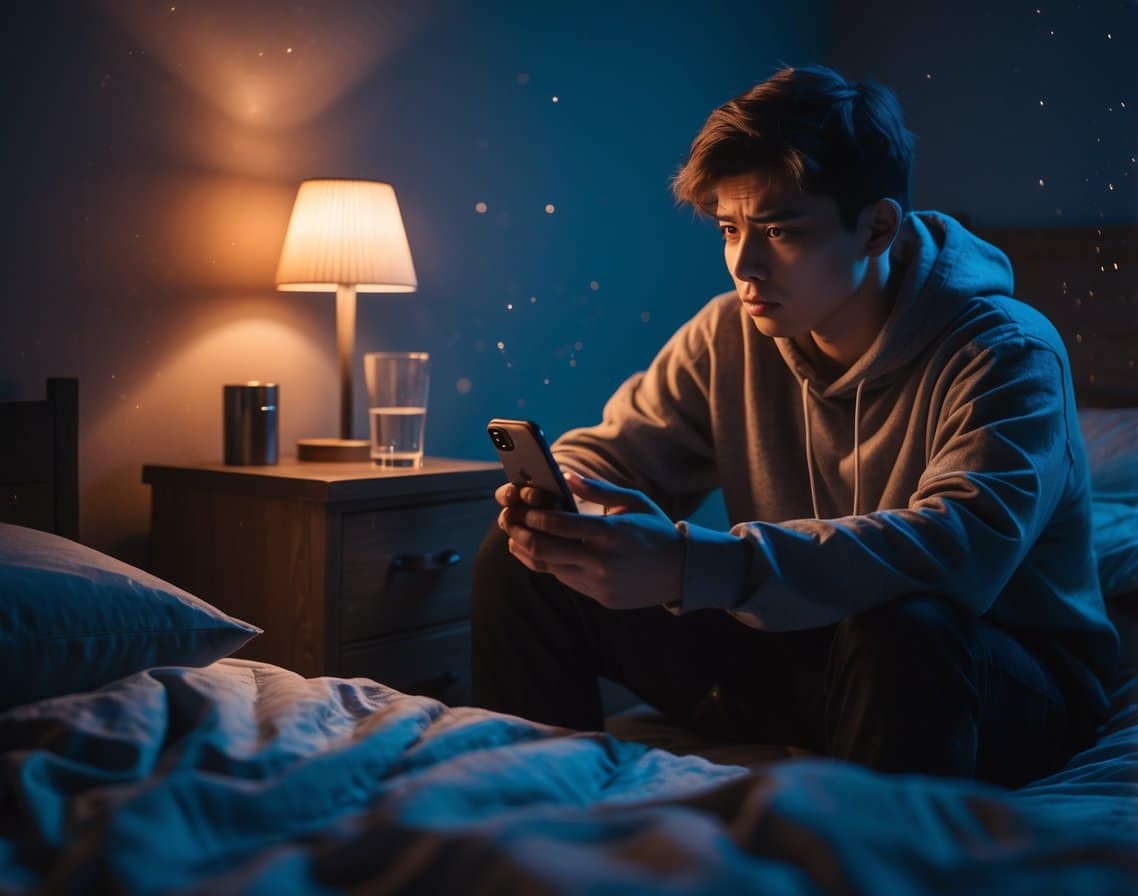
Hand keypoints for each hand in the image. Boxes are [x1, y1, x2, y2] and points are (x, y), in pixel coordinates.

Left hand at [499, 471, 683, 608]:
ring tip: (515, 539)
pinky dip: (551, 565)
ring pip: (550, 568)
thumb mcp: (632, 501)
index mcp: (609, 532)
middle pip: (543, 549)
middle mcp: (601, 561)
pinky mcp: (601, 598)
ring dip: (528, 552)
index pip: (556, 524)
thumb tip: (564, 475)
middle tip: (508, 523)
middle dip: (519, 534)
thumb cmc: (655, 529)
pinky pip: (567, 580)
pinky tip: (542, 553)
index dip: (531, 515)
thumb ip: (596, 489)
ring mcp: (599, 583)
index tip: (520, 507)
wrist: (683, 571)